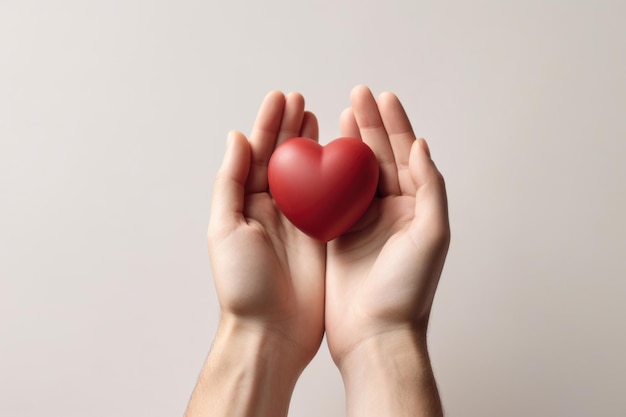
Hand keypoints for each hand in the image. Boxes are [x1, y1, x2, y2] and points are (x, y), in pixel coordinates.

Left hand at [208, 91, 325, 366]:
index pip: (257, 154)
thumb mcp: (224, 229)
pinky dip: (335, 175)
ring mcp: (298, 221)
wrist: (272, 332)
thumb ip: (230, 182)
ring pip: (307, 173)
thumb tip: (236, 137)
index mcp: (246, 205)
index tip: (281, 97)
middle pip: (283, 158)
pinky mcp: (321, 236)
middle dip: (290, 127)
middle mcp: (272, 209)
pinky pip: (330, 198)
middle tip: (301, 100)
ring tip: (318, 117)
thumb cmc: (243, 286)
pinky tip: (342, 158)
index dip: (269, 124)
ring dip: (312, 145)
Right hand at [325, 86, 449, 410]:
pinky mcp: (340, 235)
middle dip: (370, 124)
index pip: (406, 155)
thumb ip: (430, 187)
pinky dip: (327, 173)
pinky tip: (318, 155)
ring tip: (340, 113)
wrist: (375, 334)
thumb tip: (422, 145)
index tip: (382, 97)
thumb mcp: (431, 235)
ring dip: (349, 143)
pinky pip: (333, 196)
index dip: (395, 124)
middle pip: (380, 157)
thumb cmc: (407, 290)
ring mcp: (365, 222)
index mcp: (417, 208)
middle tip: (357, 94)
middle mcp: (393, 212)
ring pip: (356, 173)